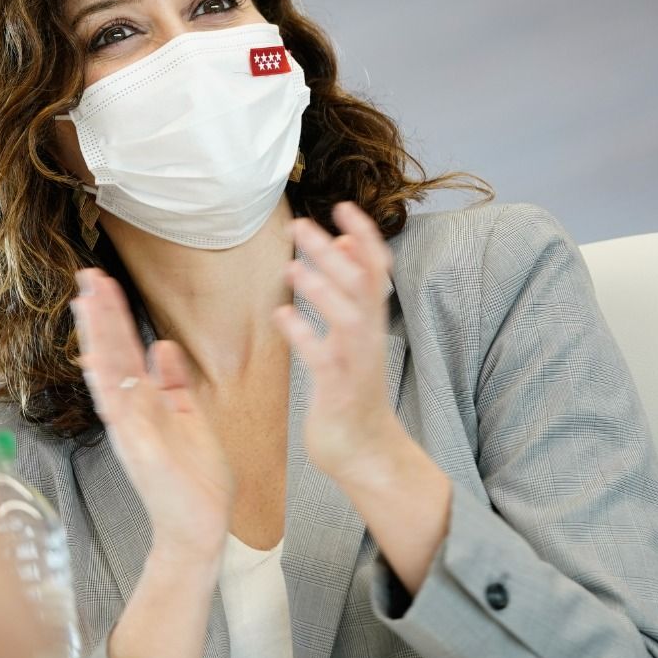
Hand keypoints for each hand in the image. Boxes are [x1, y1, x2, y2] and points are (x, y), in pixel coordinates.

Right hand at [71, 268, 233, 560]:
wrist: (199, 530)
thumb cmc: (195, 482)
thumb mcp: (189, 418)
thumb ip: (175, 383)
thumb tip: (164, 346)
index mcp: (143, 404)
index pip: (124, 350)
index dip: (114, 316)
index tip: (103, 283)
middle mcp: (130, 413)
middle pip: (110, 354)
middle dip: (100, 314)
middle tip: (87, 276)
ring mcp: (130, 430)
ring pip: (108, 374)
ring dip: (98, 338)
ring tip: (87, 301)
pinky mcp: (139, 449)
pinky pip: (118, 410)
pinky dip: (106, 384)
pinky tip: (95, 357)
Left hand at [274, 201, 407, 484]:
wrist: (366, 451)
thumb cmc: (352, 389)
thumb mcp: (354, 334)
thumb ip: (349, 291)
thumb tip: (343, 242)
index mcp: (371, 321)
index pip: (376, 269)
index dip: (364, 236)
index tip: (343, 206)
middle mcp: (368, 336)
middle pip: (359, 285)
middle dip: (332, 254)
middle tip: (299, 225)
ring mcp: (355, 362)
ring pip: (347, 317)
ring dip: (322, 290)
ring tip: (292, 266)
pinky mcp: (337, 389)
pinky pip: (322, 358)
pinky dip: (304, 335)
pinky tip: (281, 317)